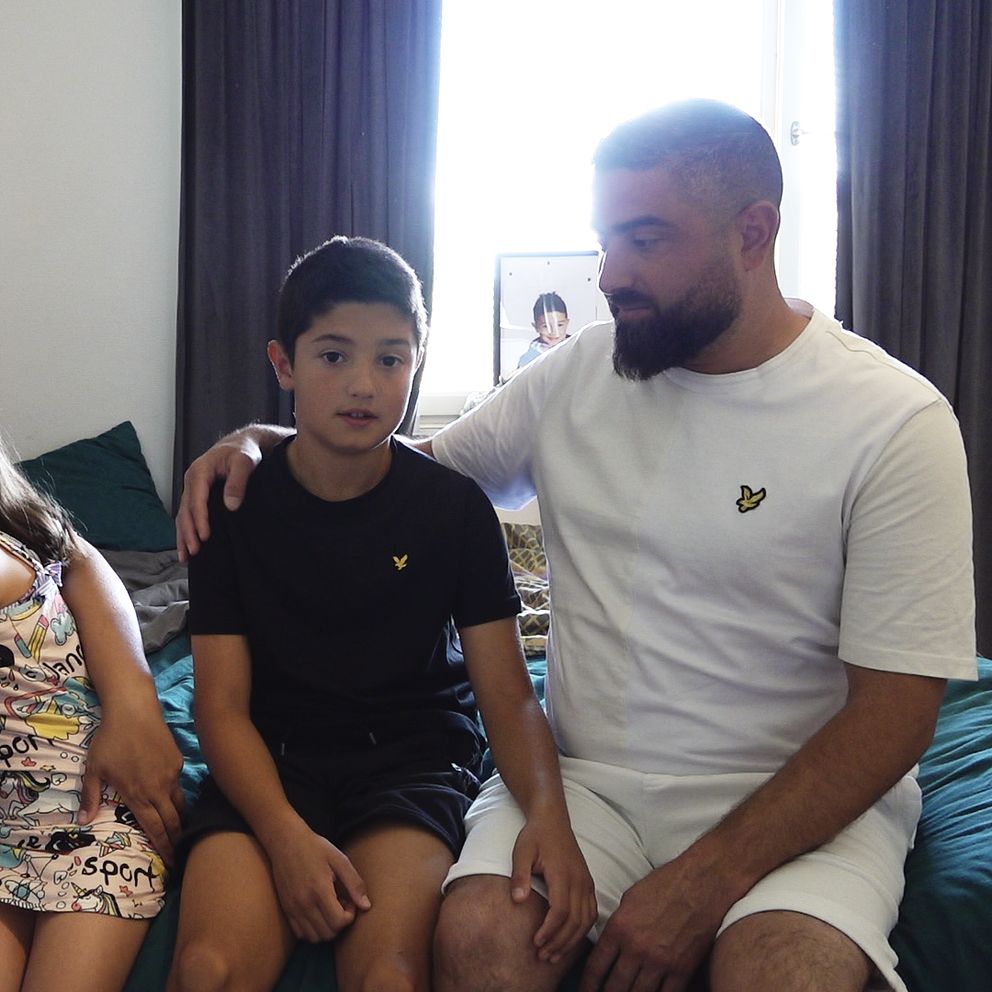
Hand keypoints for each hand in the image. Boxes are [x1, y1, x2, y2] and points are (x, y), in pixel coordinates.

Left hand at [79, 708, 184, 863]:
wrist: (134, 710)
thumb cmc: (109, 739)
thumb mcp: (94, 769)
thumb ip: (91, 797)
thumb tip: (83, 822)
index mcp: (137, 794)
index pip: (155, 828)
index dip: (163, 846)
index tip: (170, 862)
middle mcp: (158, 788)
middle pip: (173, 821)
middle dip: (176, 840)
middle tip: (179, 856)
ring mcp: (171, 774)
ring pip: (180, 804)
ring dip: (182, 821)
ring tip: (183, 834)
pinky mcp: (178, 761)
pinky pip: (180, 785)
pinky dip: (179, 798)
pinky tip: (176, 803)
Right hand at [175, 431, 263, 559]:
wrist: (240, 444)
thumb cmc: (243, 452)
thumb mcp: (245, 462)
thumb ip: (238, 481)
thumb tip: (231, 506)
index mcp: (200, 471)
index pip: (197, 499)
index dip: (200, 518)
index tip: (205, 536)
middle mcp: (191, 480)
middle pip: (186, 509)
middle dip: (188, 531)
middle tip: (195, 551)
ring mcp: (191, 488)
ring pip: (183, 514)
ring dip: (183, 535)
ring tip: (185, 557)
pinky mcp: (196, 494)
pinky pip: (187, 514)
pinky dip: (185, 531)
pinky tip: (186, 547)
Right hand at [267, 819, 371, 941]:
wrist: (286, 841)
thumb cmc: (316, 848)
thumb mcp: (340, 860)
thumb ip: (354, 884)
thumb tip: (366, 906)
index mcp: (319, 891)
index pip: (338, 922)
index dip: (350, 916)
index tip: (349, 900)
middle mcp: (304, 904)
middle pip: (328, 933)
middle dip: (340, 923)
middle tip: (341, 904)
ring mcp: (293, 909)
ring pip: (314, 937)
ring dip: (327, 928)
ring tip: (329, 908)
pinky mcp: (286, 909)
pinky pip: (301, 933)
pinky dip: (313, 929)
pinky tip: (317, 911)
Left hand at [510, 812, 596, 963]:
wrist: (553, 819)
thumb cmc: (535, 835)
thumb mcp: (521, 851)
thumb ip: (520, 876)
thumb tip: (518, 901)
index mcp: (562, 873)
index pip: (560, 911)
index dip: (550, 931)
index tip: (536, 943)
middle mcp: (579, 880)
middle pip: (574, 921)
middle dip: (559, 942)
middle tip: (543, 956)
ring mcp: (586, 882)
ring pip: (586, 920)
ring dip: (571, 940)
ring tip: (554, 954)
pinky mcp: (588, 883)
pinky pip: (592, 912)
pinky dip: (583, 930)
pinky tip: (570, 940)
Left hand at [579, 852, 734, 991]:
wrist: (701, 882)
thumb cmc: (666, 884)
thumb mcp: (630, 898)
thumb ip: (618, 924)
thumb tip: (610, 943)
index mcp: (619, 928)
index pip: (596, 967)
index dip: (588, 985)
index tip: (586, 991)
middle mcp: (636, 948)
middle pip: (614, 987)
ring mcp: (660, 962)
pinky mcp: (682, 969)